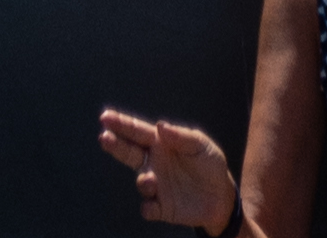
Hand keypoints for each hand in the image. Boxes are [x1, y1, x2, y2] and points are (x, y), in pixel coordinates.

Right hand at [95, 111, 234, 227]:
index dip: (121, 124)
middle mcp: (154, 163)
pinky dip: (148, 208)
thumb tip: (160, 126)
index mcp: (160, 143)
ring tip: (150, 181)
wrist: (221, 197)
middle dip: (116, 145)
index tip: (105, 118)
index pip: (138, 131)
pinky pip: (149, 209)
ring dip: (143, 181)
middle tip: (104, 137)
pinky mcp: (162, 207)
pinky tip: (151, 205)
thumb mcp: (200, 145)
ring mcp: (157, 186)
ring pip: (140, 182)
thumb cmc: (210, 164)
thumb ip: (181, 136)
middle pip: (129, 152)